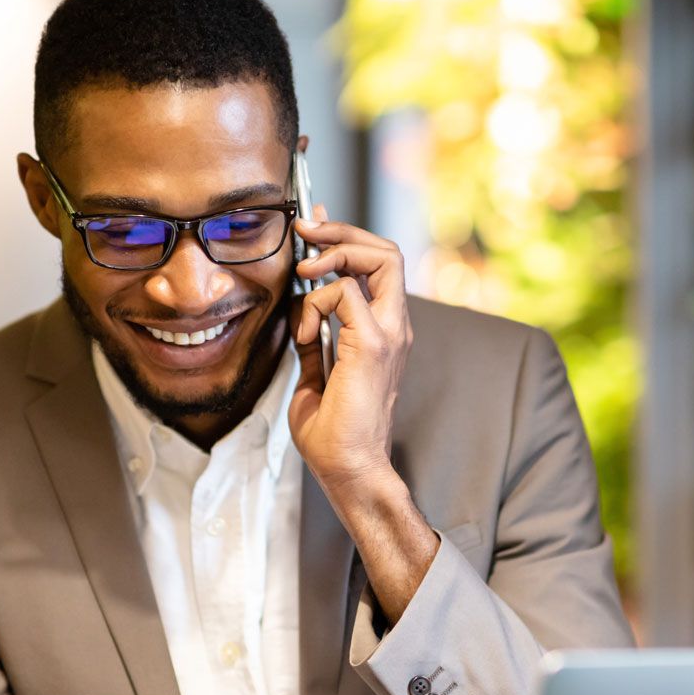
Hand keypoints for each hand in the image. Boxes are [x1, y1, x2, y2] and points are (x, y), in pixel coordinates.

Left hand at [288, 204, 412, 491]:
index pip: (376, 264)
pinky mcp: (374, 345)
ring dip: (335, 253)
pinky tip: (305, 334)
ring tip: (304, 274)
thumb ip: (313, 339)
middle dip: (341, 232)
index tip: (311, 225)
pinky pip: (346, 295)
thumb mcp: (314, 375)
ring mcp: (389, 334)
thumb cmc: (334, 433)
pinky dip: (317, 303)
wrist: (349, 469)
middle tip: (306, 233)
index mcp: (383, 331)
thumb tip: (299, 307)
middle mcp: (394, 326)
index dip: (344, 236)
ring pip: (380, 258)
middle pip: (386, 251)